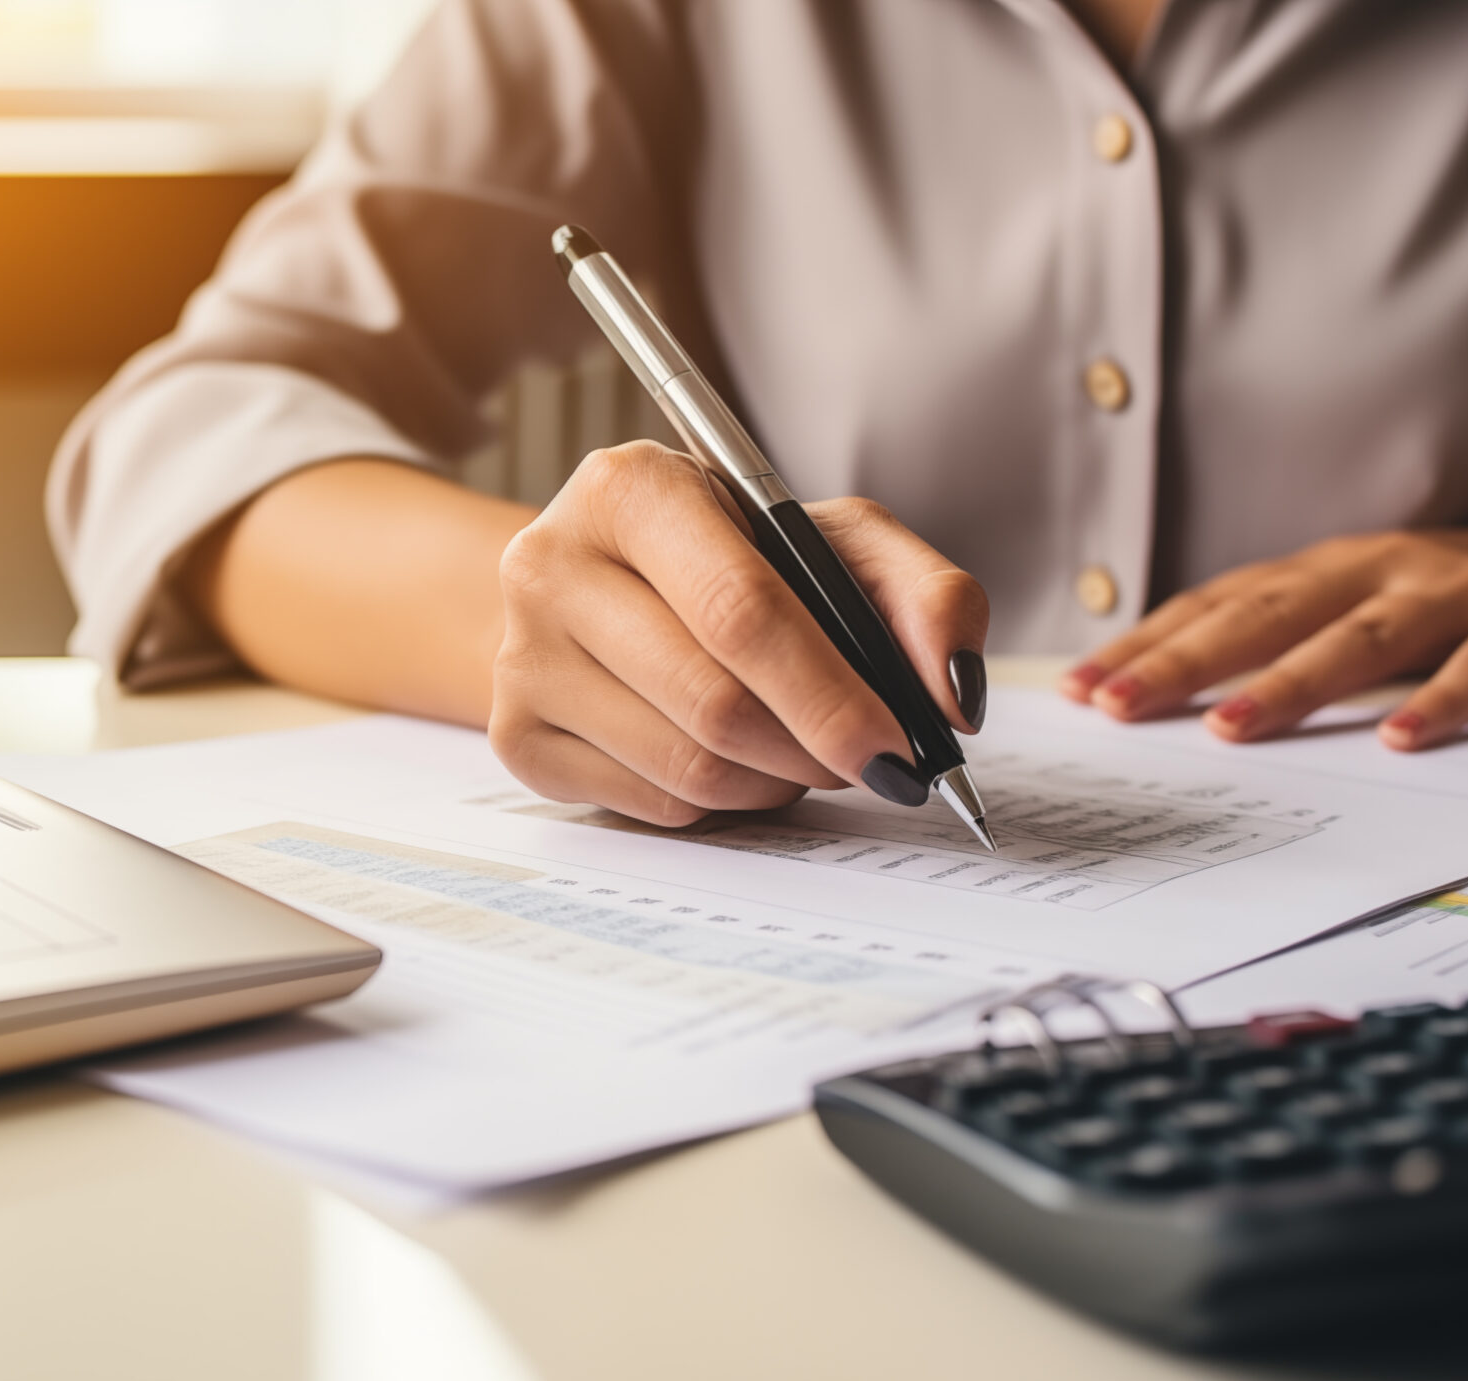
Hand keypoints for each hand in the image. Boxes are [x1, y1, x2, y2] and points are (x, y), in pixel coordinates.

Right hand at [489, 441, 987, 825]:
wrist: (598, 586)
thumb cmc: (728, 560)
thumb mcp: (833, 542)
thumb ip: (922, 594)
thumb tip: (952, 692)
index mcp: (630, 488)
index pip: (740, 608)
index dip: (830, 691)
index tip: (899, 746)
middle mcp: (551, 564)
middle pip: (713, 701)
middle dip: (813, 748)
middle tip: (868, 760)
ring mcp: (522, 656)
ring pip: (685, 767)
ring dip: (773, 780)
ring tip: (798, 749)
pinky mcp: (515, 735)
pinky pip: (651, 804)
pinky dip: (718, 801)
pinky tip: (730, 757)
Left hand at [1060, 519, 1467, 747]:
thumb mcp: (1369, 609)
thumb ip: (1292, 640)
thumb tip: (1184, 693)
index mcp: (1331, 571)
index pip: (1222, 603)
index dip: (1150, 642)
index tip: (1078, 687)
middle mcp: (1379, 571)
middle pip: (1267, 614)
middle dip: (1186, 660)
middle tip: (1116, 704)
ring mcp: (1454, 596)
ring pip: (1360, 638)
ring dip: (1290, 682)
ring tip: (1228, 726)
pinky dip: (1439, 701)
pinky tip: (1399, 739)